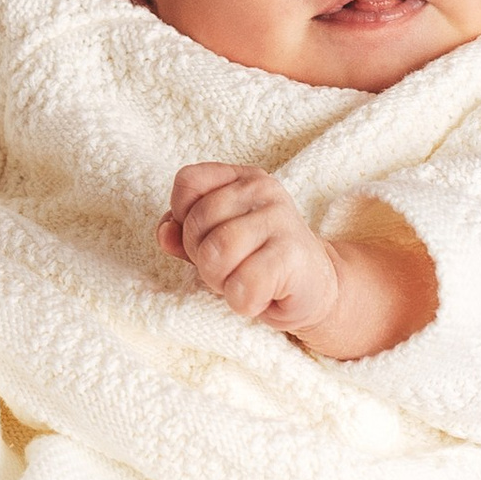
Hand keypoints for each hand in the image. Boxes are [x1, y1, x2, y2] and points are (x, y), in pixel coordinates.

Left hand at [159, 162, 341, 331]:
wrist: (315, 289)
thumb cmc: (258, 262)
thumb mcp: (215, 242)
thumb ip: (184, 234)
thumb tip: (164, 233)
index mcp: (242, 178)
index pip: (188, 182)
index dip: (184, 219)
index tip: (208, 240)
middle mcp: (262, 190)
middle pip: (197, 222)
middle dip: (202, 259)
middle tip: (230, 270)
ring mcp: (280, 219)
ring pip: (216, 253)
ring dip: (220, 282)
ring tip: (242, 282)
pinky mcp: (292, 255)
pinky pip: (243, 284)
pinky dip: (242, 302)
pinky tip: (260, 297)